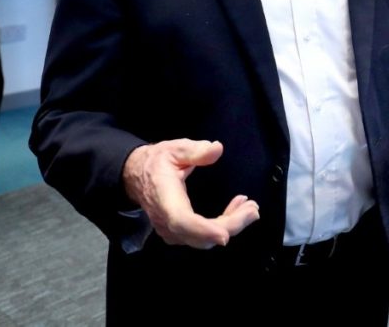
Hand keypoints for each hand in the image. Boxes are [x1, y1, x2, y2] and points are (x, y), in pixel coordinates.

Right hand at [122, 139, 259, 248]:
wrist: (136, 175)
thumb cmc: (156, 162)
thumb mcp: (174, 149)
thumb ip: (195, 150)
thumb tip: (216, 148)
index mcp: (164, 199)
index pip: (182, 221)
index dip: (203, 230)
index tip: (224, 234)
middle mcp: (167, 221)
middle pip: (199, 236)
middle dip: (230, 226)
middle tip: (253, 210)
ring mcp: (171, 230)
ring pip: (203, 240)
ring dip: (230, 226)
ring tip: (249, 208)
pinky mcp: (178, 232)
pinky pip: (202, 236)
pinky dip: (222, 226)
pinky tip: (236, 209)